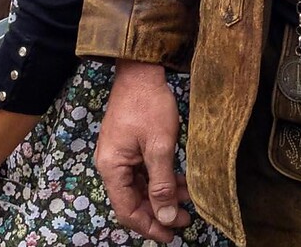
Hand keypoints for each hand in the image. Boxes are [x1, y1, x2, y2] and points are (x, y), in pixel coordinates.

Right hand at [96, 62, 187, 243]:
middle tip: (185, 219)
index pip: (127, 210)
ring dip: (163, 195)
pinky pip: (143, 172)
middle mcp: (112, 165)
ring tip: (188, 199)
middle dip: (159, 212)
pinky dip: (161, 180)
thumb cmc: (148, 104)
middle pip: (133, 201)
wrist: (141, 70)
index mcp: (113, 168)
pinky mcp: (129, 147)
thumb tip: (166, 217)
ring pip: (140, 188)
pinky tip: (180, 181)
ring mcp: (119, 155)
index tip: (172, 235)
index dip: (149, 226)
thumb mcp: (160, 146)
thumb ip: (162, 184)